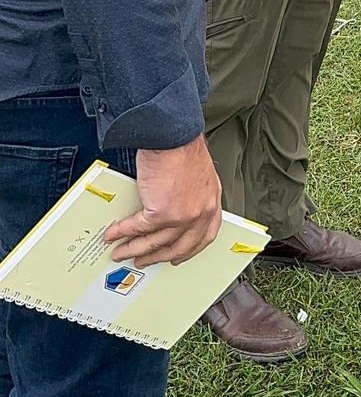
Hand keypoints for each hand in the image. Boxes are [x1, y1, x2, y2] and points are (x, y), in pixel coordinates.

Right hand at [104, 136, 221, 266]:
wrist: (173, 135)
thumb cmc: (184, 146)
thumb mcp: (199, 174)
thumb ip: (192, 195)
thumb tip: (174, 206)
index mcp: (211, 202)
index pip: (204, 236)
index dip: (189, 250)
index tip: (178, 256)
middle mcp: (200, 212)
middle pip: (178, 246)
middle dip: (158, 256)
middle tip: (144, 260)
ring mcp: (182, 216)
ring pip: (155, 243)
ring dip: (134, 250)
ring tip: (121, 252)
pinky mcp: (161, 213)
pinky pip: (137, 229)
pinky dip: (122, 232)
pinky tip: (113, 234)